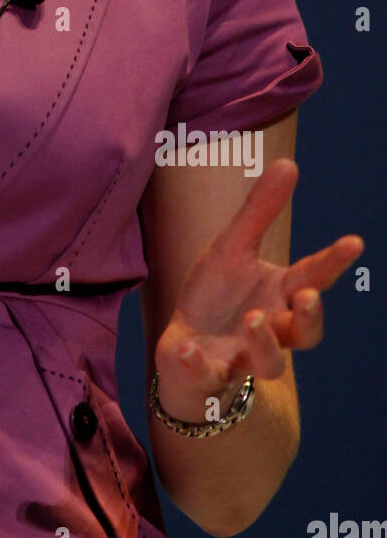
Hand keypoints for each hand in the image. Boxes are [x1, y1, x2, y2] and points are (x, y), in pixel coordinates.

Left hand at [154, 157, 363, 418]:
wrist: (184, 344)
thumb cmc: (217, 293)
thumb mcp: (232, 246)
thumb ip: (260, 211)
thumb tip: (289, 162)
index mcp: (278, 293)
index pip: (313, 277)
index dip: (333, 261)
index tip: (353, 241)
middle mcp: (270, 328)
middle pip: (306, 332)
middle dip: (310, 317)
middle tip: (304, 296)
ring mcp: (242, 355)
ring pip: (270, 363)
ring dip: (263, 341)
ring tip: (252, 318)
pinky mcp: (208, 373)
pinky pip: (208, 375)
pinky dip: (199, 362)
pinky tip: (187, 348)